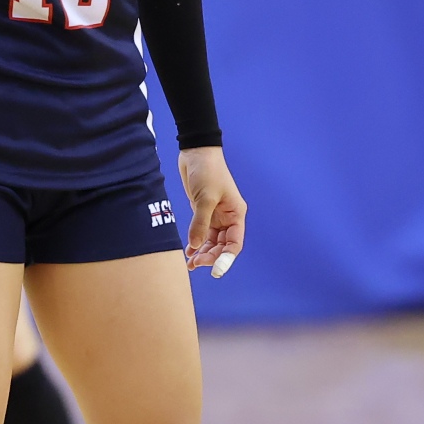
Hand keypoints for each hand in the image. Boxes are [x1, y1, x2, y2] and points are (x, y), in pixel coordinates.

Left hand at [177, 147, 245, 274]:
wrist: (195, 153)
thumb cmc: (207, 171)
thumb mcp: (205, 197)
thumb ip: (200, 222)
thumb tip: (195, 246)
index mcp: (235, 214)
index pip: (234, 243)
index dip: (226, 259)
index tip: (215, 271)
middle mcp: (227, 218)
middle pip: (222, 246)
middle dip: (210, 257)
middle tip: (195, 264)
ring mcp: (215, 216)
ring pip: (211, 242)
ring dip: (202, 253)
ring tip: (190, 263)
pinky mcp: (203, 213)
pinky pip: (201, 234)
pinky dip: (195, 244)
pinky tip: (188, 252)